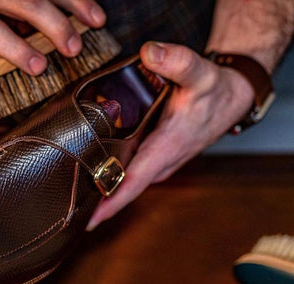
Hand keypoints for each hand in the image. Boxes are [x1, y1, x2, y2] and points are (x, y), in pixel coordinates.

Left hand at [86, 41, 255, 229]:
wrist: (231, 98)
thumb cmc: (215, 90)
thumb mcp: (200, 72)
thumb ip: (176, 61)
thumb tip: (150, 52)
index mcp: (167, 148)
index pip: (134, 182)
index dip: (111, 203)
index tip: (89, 221)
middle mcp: (161, 161)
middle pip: (123, 187)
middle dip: (96, 201)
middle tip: (62, 207)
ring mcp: (158, 161)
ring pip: (125, 181)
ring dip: (100, 188)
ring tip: (68, 193)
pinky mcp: (154, 157)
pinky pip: (129, 171)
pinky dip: (110, 173)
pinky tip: (88, 170)